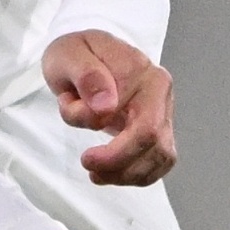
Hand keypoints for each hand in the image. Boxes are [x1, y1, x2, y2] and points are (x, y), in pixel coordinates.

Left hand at [44, 29, 176, 184]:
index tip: (86, 155)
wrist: (82, 55)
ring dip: (127, 174)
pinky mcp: (156, 128)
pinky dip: (136, 175)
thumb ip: (86, 77)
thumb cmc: (74, 54)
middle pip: (155, 143)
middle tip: (88, 165)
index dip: (116, 150)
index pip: (144, 125)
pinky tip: (111, 174)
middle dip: (120, 164)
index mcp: (144, 73)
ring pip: (160, 156)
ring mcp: (161, 111)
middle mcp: (159, 93)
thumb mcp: (68, 56)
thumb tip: (106, 106)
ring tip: (96, 174)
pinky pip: (158, 161)